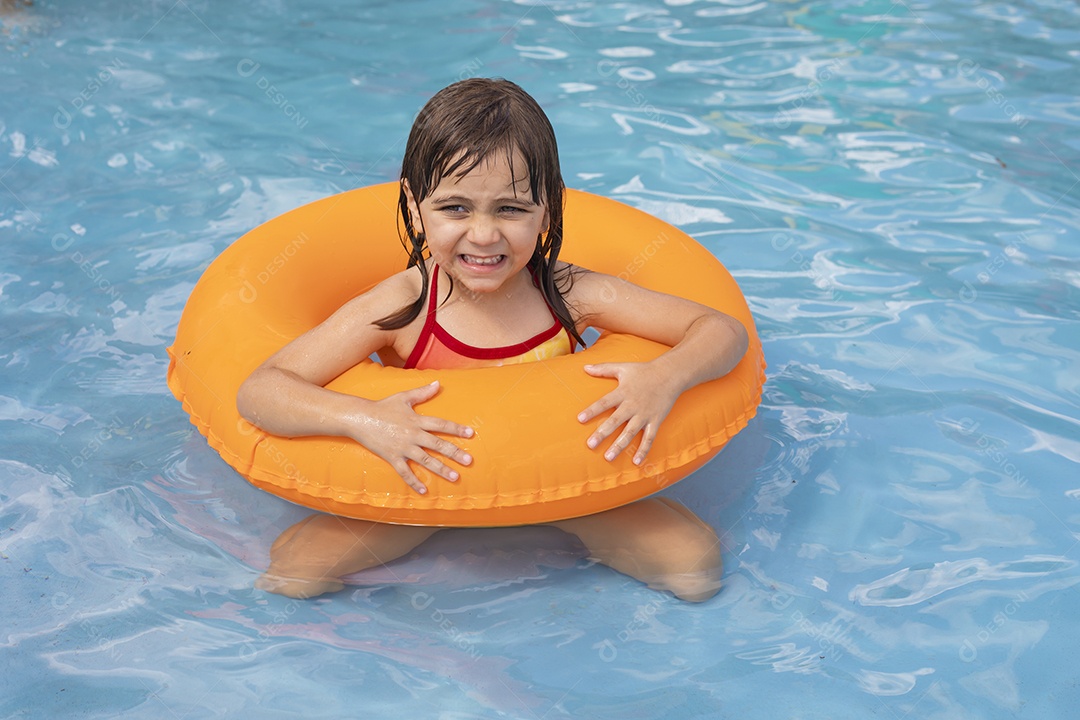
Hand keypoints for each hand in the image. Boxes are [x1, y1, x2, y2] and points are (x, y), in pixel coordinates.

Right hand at [350, 381, 473, 494]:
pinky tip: (424, 490)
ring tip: (455, 477)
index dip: (456, 429)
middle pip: (437, 445)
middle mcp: (412, 435)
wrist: (360, 418)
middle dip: (454, 453)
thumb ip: (422, 392)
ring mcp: (402, 448)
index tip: (470, 434)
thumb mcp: (404, 397)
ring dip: (441, 469)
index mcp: (417, 420)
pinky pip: (405, 472)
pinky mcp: (392, 457)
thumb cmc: (383, 407)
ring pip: (425, 460)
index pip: (441, 424)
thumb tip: (438, 383)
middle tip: (469, 461)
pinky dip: (414, 482)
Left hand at [576, 362, 677, 464]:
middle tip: (590, 445)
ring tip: (608, 457)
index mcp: (623, 392)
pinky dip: (644, 450)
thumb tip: (585, 367)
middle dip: (602, 433)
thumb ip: (603, 369)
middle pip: (615, 421)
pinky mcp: (656, 421)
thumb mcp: (623, 368)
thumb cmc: (644, 371)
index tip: (580, 419)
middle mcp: (632, 405)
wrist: (670, 374)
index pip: (604, 403)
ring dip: (619, 445)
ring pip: (630, 432)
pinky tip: (636, 462)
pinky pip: (649, 438)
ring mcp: (645, 415)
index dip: (592, 411)